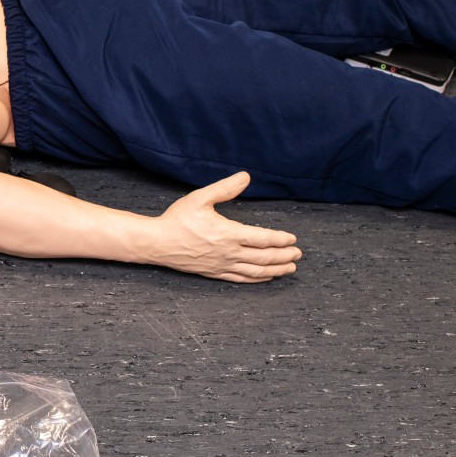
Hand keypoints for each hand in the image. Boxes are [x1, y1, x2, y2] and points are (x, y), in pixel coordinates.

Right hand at [153, 172, 300, 282]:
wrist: (157, 242)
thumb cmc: (177, 219)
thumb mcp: (200, 198)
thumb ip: (225, 188)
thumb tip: (246, 177)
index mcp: (228, 234)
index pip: (262, 239)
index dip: (280, 239)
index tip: (292, 238)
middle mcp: (228, 252)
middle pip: (264, 257)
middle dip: (284, 256)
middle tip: (298, 254)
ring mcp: (222, 265)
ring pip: (256, 271)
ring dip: (276, 270)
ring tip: (290, 268)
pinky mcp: (214, 272)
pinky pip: (241, 279)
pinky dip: (257, 279)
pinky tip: (267, 277)